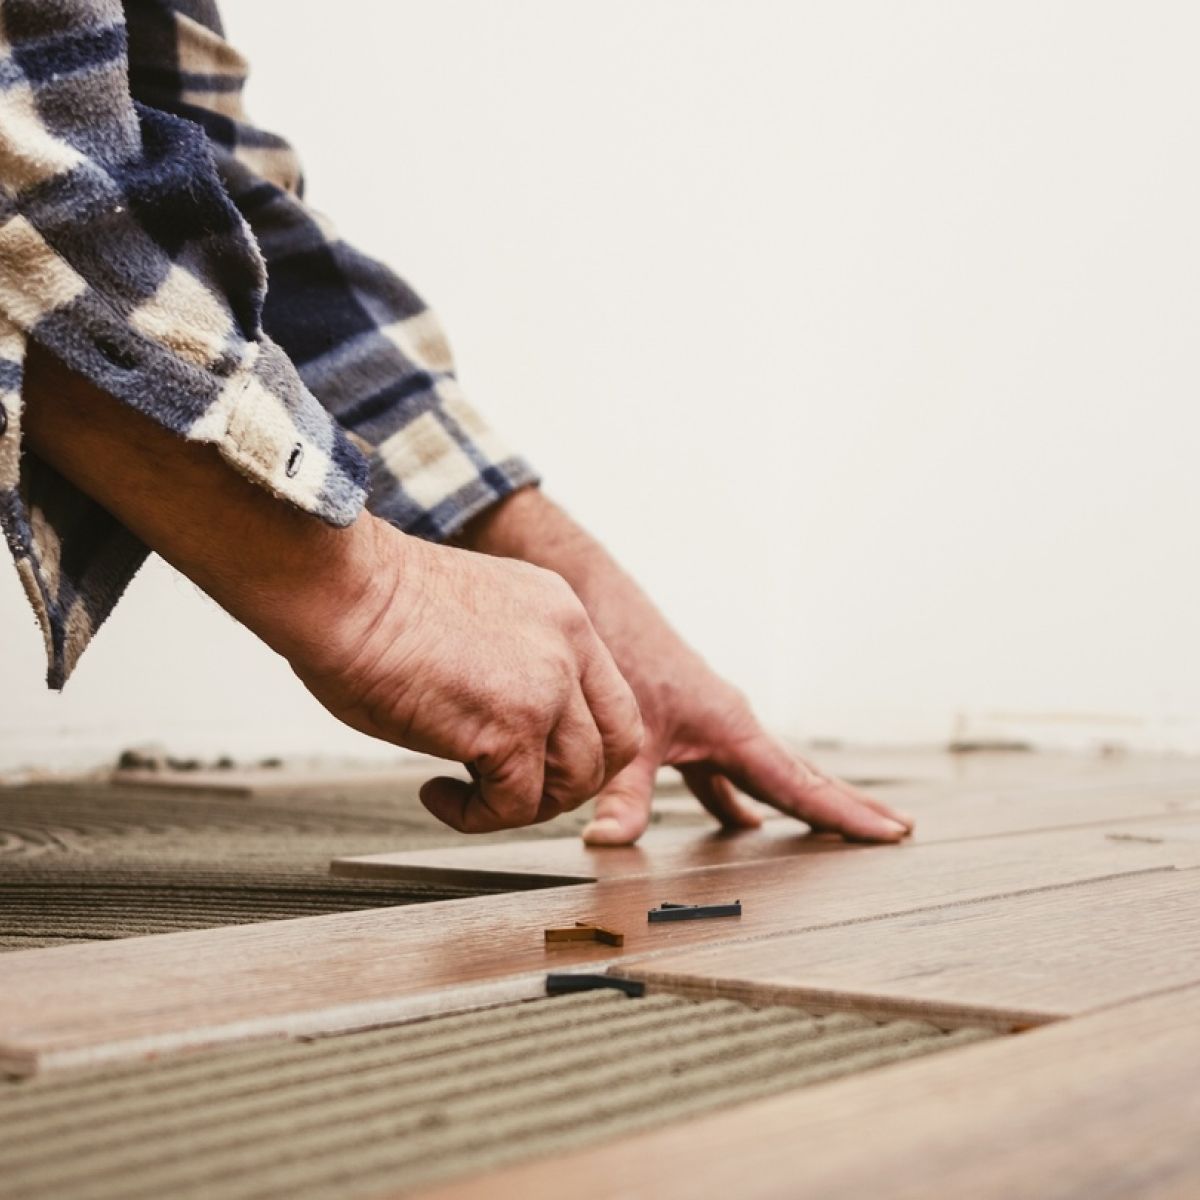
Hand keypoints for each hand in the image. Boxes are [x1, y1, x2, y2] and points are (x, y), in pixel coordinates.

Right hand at [19, 351, 640, 834]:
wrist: (338, 588)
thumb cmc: (372, 599)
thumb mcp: (474, 617)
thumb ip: (510, 661)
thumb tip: (503, 721)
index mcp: (561, 612)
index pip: (612, 698)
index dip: (583, 744)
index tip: (540, 762)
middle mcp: (567, 644)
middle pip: (616, 744)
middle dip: (568, 783)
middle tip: (513, 789)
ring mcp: (546, 684)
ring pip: (575, 781)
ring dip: (520, 804)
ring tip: (466, 792)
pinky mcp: (510, 726)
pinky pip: (516, 804)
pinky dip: (477, 816)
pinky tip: (437, 791)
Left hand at [459, 489, 913, 844]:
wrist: (600, 600)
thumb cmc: (620, 649)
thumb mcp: (625, 732)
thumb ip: (622, 794)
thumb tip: (609, 844)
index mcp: (733, 727)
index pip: (800, 784)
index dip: (845, 814)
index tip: (892, 832)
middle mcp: (734, 724)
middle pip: (802, 775)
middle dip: (846, 806)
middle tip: (897, 832)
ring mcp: (715, 725)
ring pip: (769, 772)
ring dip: (803, 802)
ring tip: (837, 831)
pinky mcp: (690, 726)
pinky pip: (730, 772)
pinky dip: (742, 800)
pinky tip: (745, 824)